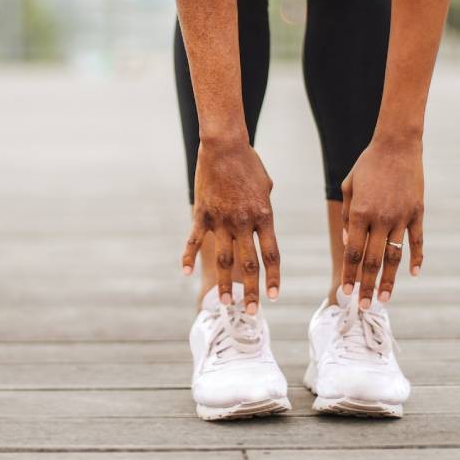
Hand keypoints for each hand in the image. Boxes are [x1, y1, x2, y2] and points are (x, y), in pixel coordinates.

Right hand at [182, 138, 280, 313]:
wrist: (224, 146)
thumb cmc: (249, 163)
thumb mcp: (266, 187)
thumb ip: (264, 211)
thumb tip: (261, 227)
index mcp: (264, 216)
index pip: (271, 254)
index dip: (273, 278)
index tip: (273, 297)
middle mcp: (243, 222)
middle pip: (249, 264)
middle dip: (251, 291)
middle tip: (252, 312)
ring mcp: (221, 220)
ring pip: (224, 259)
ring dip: (225, 284)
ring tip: (225, 303)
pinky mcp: (202, 214)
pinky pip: (194, 240)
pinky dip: (188, 257)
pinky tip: (186, 273)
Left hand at [340, 136, 424, 308]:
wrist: (397, 145)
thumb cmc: (368, 165)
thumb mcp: (348, 187)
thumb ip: (347, 216)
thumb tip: (348, 244)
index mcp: (359, 213)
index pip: (353, 252)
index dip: (350, 274)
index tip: (346, 293)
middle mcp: (380, 218)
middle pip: (372, 260)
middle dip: (367, 286)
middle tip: (363, 307)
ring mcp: (401, 216)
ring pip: (394, 256)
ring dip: (389, 280)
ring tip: (384, 299)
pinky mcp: (417, 212)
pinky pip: (417, 241)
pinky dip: (416, 259)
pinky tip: (413, 274)